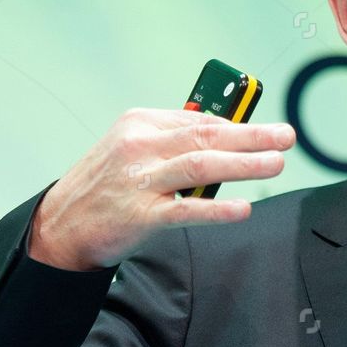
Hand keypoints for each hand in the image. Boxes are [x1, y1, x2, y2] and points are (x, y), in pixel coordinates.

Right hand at [28, 108, 295, 270]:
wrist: (60, 226)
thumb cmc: (105, 187)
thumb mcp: (133, 150)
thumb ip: (175, 142)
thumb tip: (227, 138)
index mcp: (140, 123)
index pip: (201, 120)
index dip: (240, 126)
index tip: (268, 132)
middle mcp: (140, 145)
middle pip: (208, 136)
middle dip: (253, 136)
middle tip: (286, 137)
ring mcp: (139, 179)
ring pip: (202, 165)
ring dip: (244, 163)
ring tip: (275, 163)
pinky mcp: (139, 215)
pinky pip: (186, 210)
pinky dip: (216, 209)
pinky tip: (242, 208)